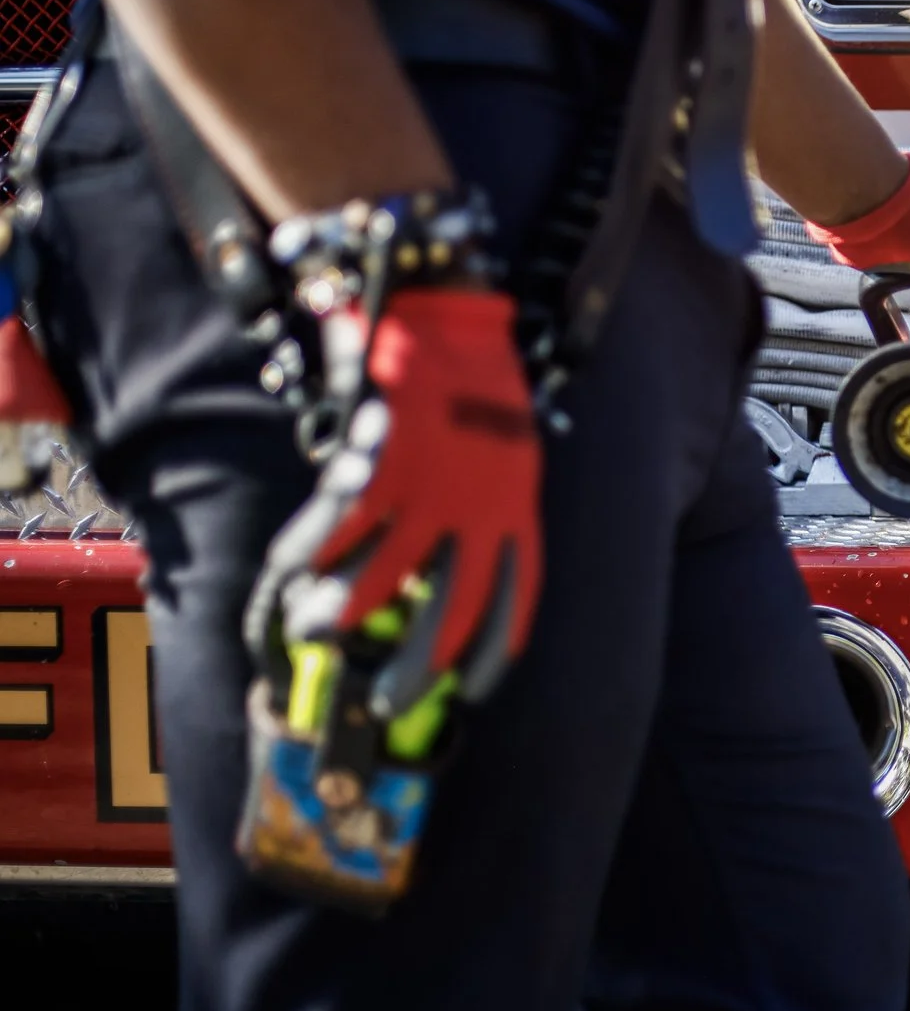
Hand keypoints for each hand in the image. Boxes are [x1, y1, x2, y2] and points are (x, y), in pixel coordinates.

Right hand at [254, 288, 540, 715]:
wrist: (451, 309)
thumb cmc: (474, 379)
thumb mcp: (505, 449)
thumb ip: (482, 505)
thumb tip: (443, 558)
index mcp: (515, 506)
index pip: (519, 595)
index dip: (498, 650)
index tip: (479, 692)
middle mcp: (481, 508)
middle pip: (453, 611)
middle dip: (418, 666)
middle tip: (385, 702)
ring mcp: (433, 488)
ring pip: (384, 580)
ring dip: (344, 614)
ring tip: (312, 630)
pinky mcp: (387, 462)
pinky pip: (343, 529)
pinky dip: (314, 552)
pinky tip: (290, 566)